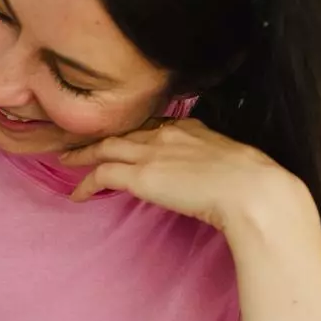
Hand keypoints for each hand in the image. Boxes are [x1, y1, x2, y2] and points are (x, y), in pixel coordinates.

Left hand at [59, 118, 301, 234]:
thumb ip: (212, 165)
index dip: (133, 133)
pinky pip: (101, 174)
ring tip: (66, 161)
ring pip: (105, 147)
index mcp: (191, 128)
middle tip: (79, 142)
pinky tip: (77, 195)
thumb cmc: (254, 184)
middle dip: (100, 137)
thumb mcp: (232, 163)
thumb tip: (209, 179)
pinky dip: (86, 183)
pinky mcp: (141, 175)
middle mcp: (167, 133)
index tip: (121, 139)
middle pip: (123, 132)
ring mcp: (152, 152)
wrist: (252, 190)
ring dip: (84, 155)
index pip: (153, 125)